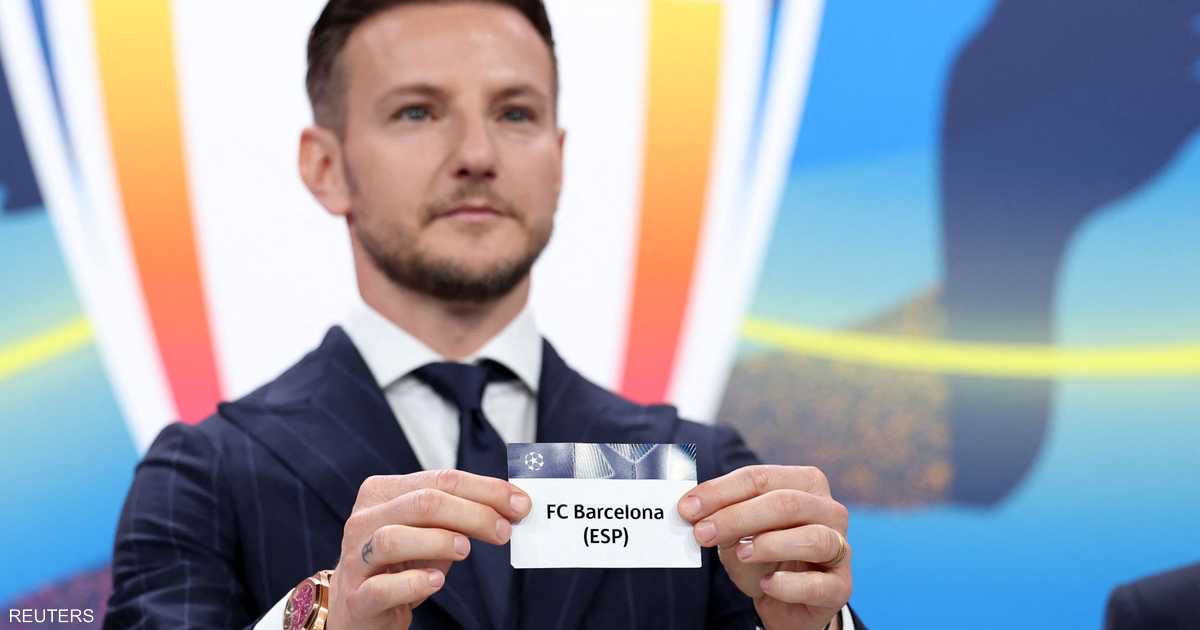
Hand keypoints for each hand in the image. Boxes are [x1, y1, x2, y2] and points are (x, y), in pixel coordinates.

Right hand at [323, 470, 531, 629]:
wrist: (361, 607)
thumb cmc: (403, 563)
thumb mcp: (431, 532)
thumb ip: (462, 515)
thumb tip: (513, 506)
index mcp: (382, 492)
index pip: (440, 479)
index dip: (486, 489)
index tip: (520, 504)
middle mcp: (364, 520)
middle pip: (422, 503)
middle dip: (473, 513)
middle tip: (504, 531)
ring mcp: (356, 559)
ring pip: (394, 538)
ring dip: (439, 541)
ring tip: (466, 551)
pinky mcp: (357, 598)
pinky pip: (383, 587)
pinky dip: (414, 582)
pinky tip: (436, 581)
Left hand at [678, 465, 850, 629]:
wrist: (787, 603)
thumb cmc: (763, 559)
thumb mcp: (737, 534)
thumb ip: (721, 518)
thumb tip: (692, 509)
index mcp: (804, 483)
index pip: (760, 477)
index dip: (720, 491)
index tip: (688, 508)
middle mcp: (829, 510)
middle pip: (785, 503)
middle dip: (737, 517)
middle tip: (702, 533)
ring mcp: (841, 547)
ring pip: (812, 537)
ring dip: (767, 545)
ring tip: (739, 554)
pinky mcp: (841, 585)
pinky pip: (817, 583)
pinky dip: (787, 584)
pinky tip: (768, 585)